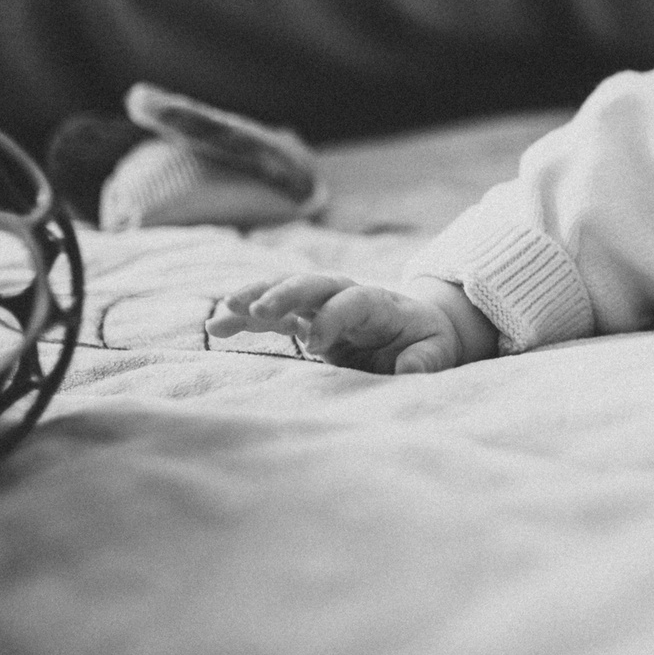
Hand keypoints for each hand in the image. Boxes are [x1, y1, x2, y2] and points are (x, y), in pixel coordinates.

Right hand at [206, 273, 496, 373]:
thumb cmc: (426, 342)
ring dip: (254, 298)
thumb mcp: (436, 351)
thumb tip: (410, 370)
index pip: (353, 300)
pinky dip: (246, 317)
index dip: (333, 316)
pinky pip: (272, 313)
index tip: (315, 344)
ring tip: (222, 313)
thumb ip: (424, 360)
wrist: (418, 329)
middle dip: (285, 293)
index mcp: (380, 304)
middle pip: (314, 284)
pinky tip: (217, 326)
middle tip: (257, 309)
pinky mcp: (305, 319)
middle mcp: (346, 296)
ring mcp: (322, 305)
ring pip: (285, 292)